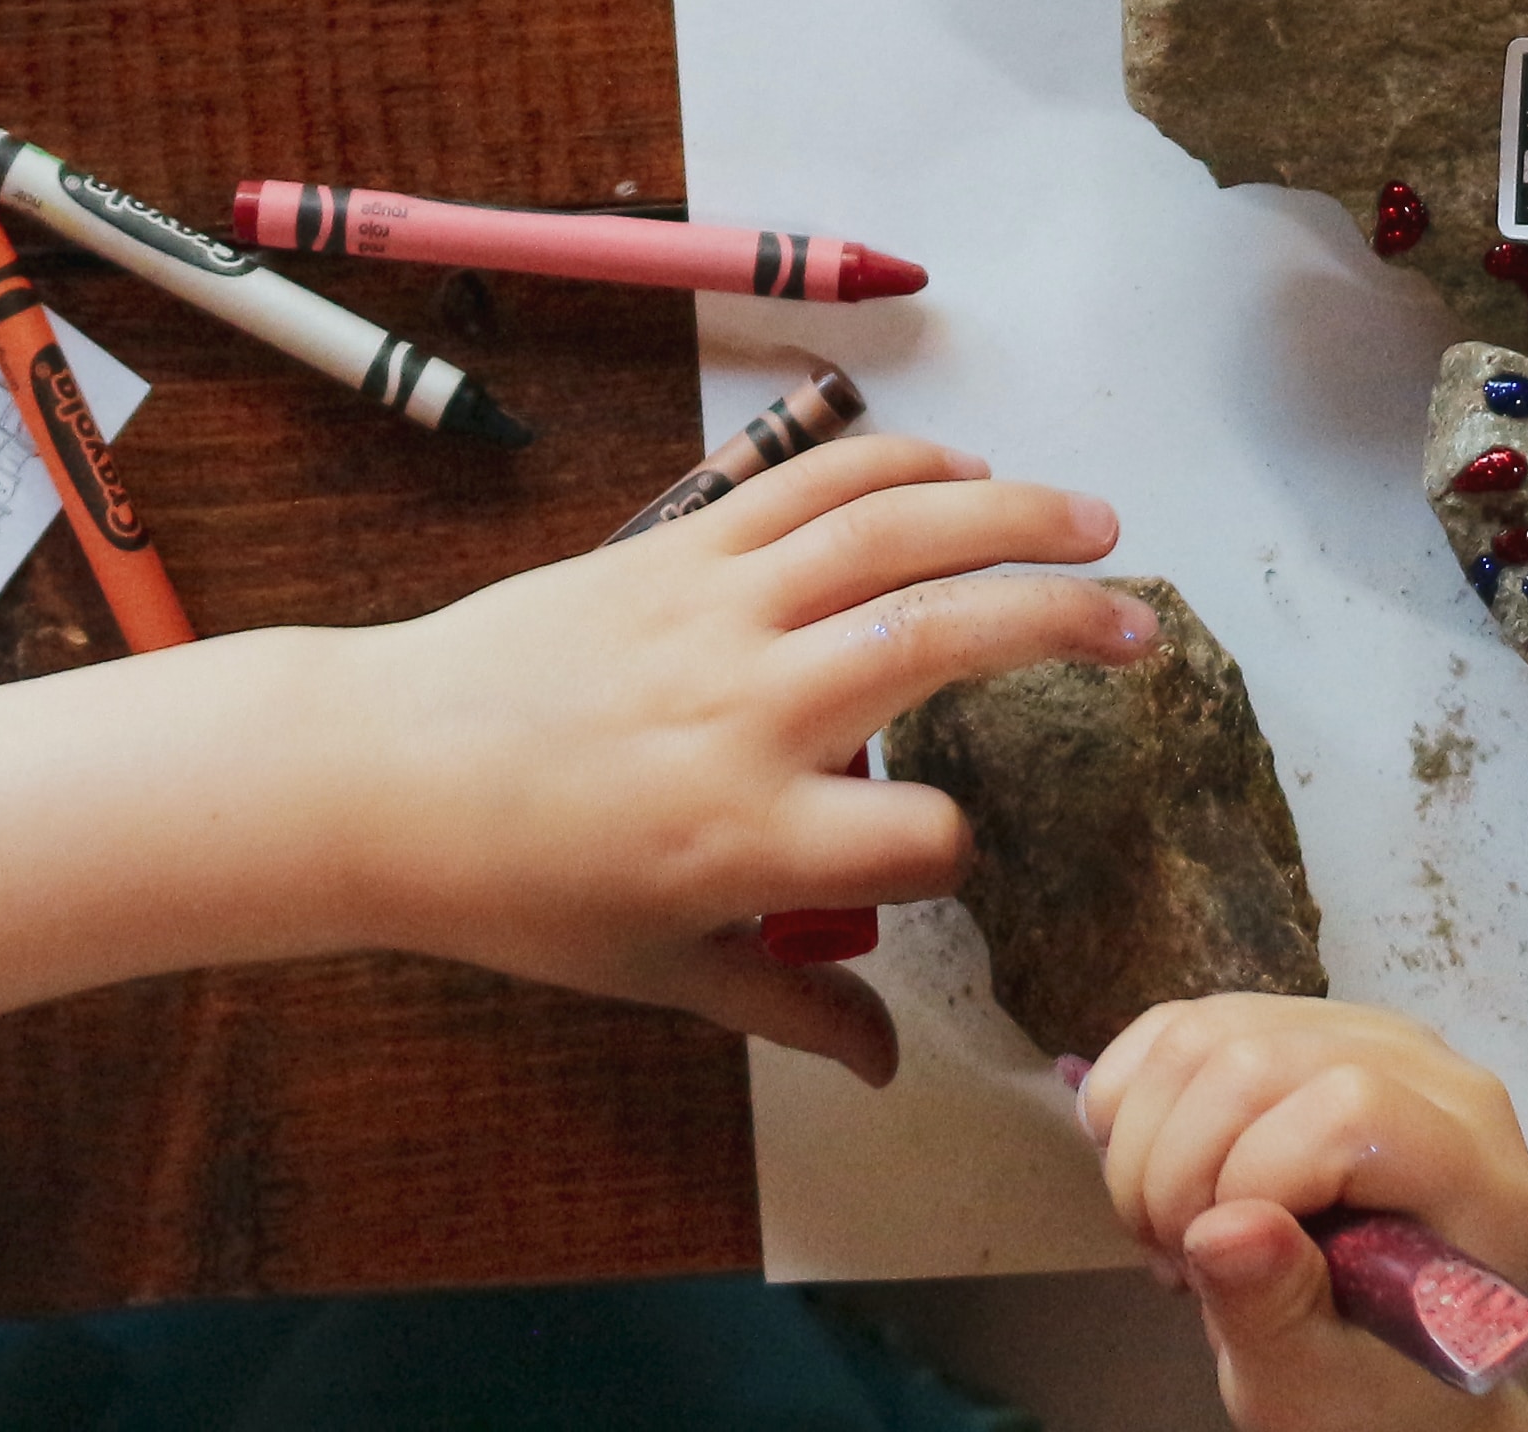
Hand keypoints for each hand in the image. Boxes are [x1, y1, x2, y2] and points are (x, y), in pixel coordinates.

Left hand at [330, 434, 1144, 1085]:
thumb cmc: (520, 889)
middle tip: (1143, 628)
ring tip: (1097, 521)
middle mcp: (747, 712)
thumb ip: (792, 1009)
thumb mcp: (661, 972)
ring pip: (892, 532)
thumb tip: (891, 1064)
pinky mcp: (679, 549)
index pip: (921, 840)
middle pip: (942, 640)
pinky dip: (897, 463)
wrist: (384, 774)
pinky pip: (807, 485)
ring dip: (1010, 514)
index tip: (947, 854)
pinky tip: (967, 469)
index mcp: (749, 838)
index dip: (957, 851)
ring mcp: (715, 613)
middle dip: (1061, 625)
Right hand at [1080, 996, 1527, 1431]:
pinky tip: (1154, 1177)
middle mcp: (1430, 1070)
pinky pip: (1178, 1025)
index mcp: (1471, 1164)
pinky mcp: (1292, 1022)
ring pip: (1203, 1033)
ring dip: (1145, 1141)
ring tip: (1169, 1230)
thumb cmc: (1370, 1384)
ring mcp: (1359, 1032)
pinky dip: (1131, 1102)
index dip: (1253, 1176)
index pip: (1349, 1109)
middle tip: (1177, 1260)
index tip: (1216, 1266)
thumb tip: (1224, 1229)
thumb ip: (1277, 1311)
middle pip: (1256, 1059)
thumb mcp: (1319, 1385)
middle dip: (1176, 1169)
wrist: (1375, 1360)